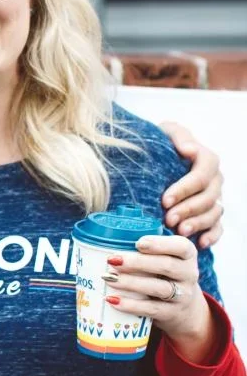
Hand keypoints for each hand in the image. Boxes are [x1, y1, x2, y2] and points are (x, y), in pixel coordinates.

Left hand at [103, 234, 209, 350]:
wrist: (185, 308)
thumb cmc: (165, 274)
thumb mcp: (165, 258)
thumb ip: (146, 249)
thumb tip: (105, 239)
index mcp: (187, 254)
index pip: (180, 246)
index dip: (159, 244)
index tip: (138, 243)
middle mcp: (189, 273)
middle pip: (167, 266)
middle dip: (138, 262)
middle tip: (112, 260)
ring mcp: (183, 295)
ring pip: (159, 288)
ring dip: (131, 283)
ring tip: (108, 278)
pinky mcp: (172, 313)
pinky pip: (152, 309)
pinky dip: (131, 305)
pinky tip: (112, 300)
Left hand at [158, 121, 223, 247]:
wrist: (157, 161)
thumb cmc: (160, 145)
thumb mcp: (165, 132)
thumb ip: (178, 135)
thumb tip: (190, 149)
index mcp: (207, 160)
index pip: (203, 174)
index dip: (185, 188)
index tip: (165, 199)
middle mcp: (215, 180)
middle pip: (208, 197)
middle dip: (188, 209)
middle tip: (168, 219)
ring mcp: (216, 199)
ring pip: (214, 214)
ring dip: (197, 224)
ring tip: (179, 232)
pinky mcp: (212, 215)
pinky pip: (219, 228)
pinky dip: (211, 236)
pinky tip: (199, 243)